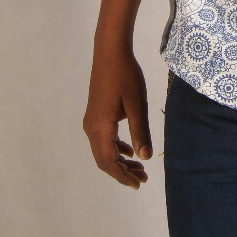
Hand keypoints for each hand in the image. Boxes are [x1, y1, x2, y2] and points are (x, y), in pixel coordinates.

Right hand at [83, 45, 152, 190]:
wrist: (110, 52)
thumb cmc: (126, 75)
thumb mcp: (137, 105)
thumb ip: (141, 132)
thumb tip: (145, 157)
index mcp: (101, 127)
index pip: (109, 161)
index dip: (123, 176)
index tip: (139, 184)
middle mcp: (91, 127)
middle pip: (104, 160)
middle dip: (122, 172)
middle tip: (143, 178)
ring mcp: (91, 120)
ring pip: (103, 150)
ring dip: (120, 161)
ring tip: (140, 167)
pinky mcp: (95, 114)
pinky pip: (103, 139)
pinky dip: (116, 148)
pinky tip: (129, 150)